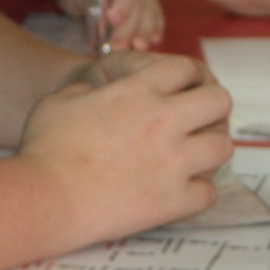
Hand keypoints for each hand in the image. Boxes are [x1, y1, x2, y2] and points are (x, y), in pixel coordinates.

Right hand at [20, 51, 232, 235]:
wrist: (46, 198)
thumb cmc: (45, 148)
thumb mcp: (61, 99)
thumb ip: (89, 91)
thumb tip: (99, 96)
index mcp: (138, 91)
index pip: (187, 68)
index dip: (188, 77)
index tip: (182, 90)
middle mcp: (164, 121)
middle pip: (220, 101)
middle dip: (212, 109)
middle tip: (197, 123)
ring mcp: (173, 162)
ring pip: (223, 147)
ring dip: (210, 150)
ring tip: (194, 158)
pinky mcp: (173, 200)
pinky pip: (209, 193)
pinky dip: (198, 192)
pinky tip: (182, 191)